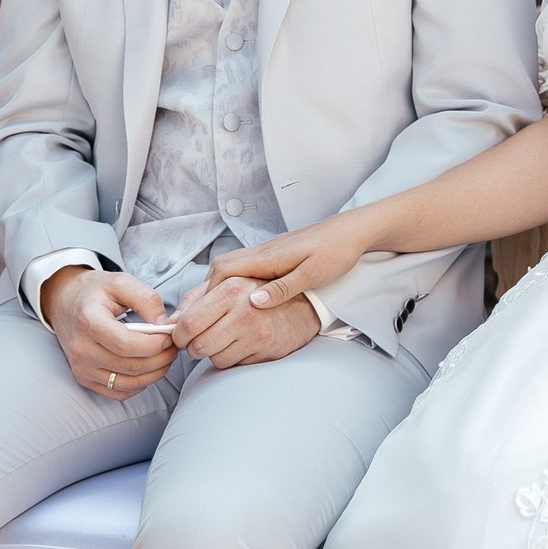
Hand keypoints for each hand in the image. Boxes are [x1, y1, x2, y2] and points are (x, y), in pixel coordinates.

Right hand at [47, 268, 178, 399]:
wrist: (64, 302)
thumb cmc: (93, 292)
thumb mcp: (120, 281)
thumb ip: (146, 299)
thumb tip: (164, 323)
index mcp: (88, 321)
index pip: (126, 344)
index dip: (154, 344)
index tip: (169, 336)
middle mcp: (81, 348)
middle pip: (130, 366)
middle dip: (160, 358)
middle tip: (173, 347)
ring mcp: (81, 367)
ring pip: (128, 383)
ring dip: (154, 373)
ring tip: (165, 357)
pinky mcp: (84, 379)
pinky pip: (118, 392)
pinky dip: (139, 384)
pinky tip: (147, 369)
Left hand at [170, 275, 319, 367]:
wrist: (304, 304)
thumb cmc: (260, 292)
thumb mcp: (229, 284)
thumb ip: (196, 299)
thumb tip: (168, 322)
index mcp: (230, 290)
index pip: (188, 323)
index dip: (178, 335)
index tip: (180, 336)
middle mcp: (244, 311)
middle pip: (198, 346)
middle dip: (193, 348)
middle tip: (200, 341)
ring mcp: (257, 334)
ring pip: (214, 359)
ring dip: (214, 354)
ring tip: (225, 340)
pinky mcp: (267, 352)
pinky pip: (234, 365)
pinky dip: (232, 359)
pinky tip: (242, 345)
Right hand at [205, 216, 372, 311]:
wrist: (353, 230)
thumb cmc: (337, 252)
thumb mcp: (312, 275)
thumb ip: (282, 289)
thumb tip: (252, 302)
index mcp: (268, 257)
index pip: (224, 272)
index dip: (206, 293)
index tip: (196, 315)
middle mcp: (262, 251)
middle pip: (220, 268)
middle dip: (204, 292)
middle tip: (195, 318)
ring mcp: (267, 250)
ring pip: (230, 266)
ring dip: (216, 287)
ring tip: (209, 311)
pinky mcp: (275, 253)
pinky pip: (243, 266)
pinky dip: (231, 281)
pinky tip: (235, 296)